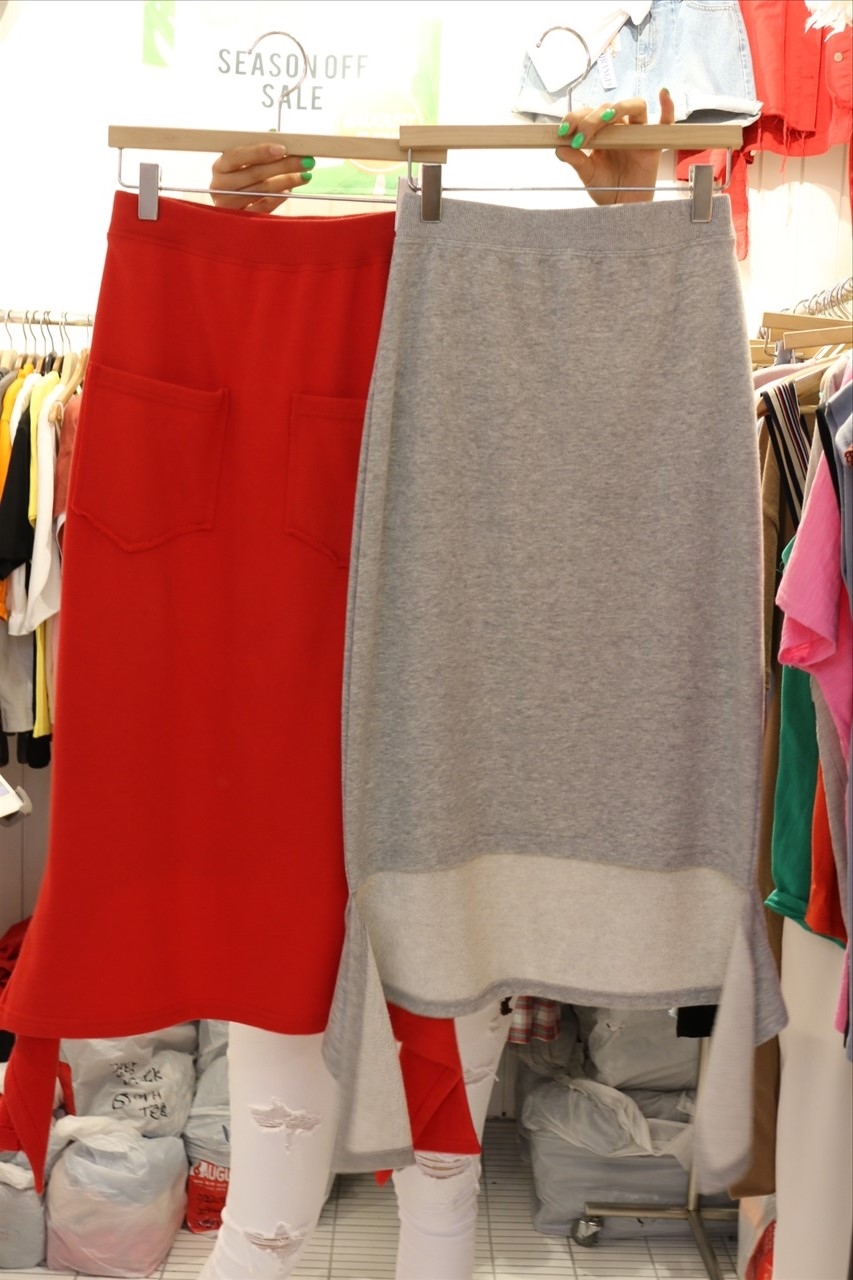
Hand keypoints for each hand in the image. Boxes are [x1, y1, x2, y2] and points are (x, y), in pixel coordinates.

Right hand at [209, 143, 314, 213]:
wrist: (229, 209)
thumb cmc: (238, 180)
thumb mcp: (243, 163)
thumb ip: (257, 151)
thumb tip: (276, 134)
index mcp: (220, 166)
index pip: (239, 155)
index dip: (261, 151)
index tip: (283, 149)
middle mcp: (221, 185)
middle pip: (255, 173)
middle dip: (284, 166)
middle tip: (306, 161)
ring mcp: (229, 204)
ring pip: (263, 190)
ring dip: (287, 181)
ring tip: (305, 175)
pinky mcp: (241, 219)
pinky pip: (264, 208)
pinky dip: (279, 198)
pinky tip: (290, 190)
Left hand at [555, 89, 674, 204]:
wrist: (624, 208)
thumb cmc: (607, 189)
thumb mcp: (588, 176)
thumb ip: (575, 161)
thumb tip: (559, 148)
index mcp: (600, 132)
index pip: (588, 114)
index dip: (575, 118)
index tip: (563, 131)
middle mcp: (619, 128)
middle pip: (609, 108)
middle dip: (592, 119)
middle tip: (582, 136)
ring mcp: (637, 133)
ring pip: (635, 106)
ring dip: (621, 107)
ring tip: (608, 116)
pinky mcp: (654, 143)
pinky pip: (666, 121)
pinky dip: (667, 106)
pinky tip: (663, 94)